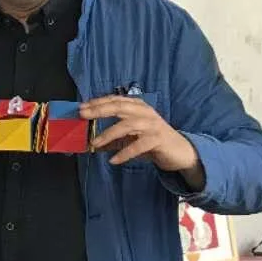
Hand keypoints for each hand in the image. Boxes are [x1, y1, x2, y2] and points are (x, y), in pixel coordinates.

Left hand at [79, 95, 199, 174]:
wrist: (179, 151)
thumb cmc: (152, 142)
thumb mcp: (130, 138)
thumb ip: (113, 138)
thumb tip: (90, 144)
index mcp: (138, 107)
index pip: (115, 100)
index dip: (98, 102)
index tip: (82, 107)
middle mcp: (145, 112)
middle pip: (120, 107)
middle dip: (100, 110)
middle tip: (83, 115)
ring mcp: (152, 125)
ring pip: (128, 125)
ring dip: (109, 133)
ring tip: (95, 143)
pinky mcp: (158, 139)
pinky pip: (138, 145)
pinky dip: (124, 153)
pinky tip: (113, 160)